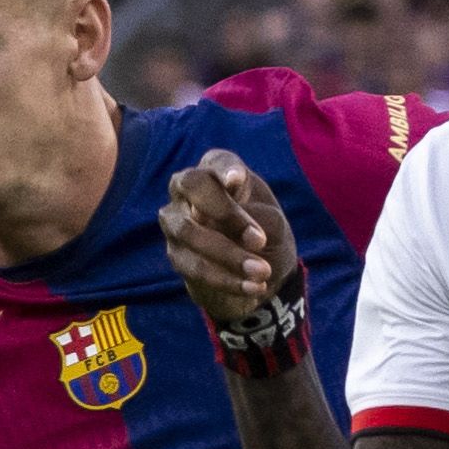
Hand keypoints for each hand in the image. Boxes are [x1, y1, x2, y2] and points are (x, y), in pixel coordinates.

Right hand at [160, 149, 296, 326]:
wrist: (257, 273)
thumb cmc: (264, 232)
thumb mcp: (272, 222)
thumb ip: (257, 216)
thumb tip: (219, 228)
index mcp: (218, 170)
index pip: (216, 161)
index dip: (223, 169)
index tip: (237, 179)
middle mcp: (188, 189)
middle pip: (192, 185)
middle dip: (224, 212)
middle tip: (259, 241)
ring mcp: (176, 220)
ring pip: (188, 229)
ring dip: (228, 254)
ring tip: (262, 272)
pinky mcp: (176, 253)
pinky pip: (193, 265)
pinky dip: (225, 278)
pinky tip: (253, 286)